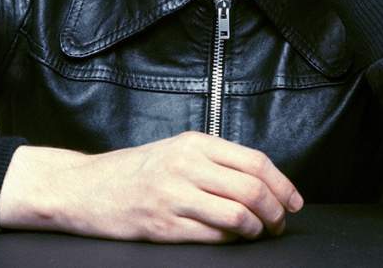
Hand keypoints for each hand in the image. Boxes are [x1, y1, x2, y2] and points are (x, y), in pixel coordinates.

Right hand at [0, 131, 303, 242]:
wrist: (89, 187)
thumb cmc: (139, 170)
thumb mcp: (178, 150)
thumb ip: (215, 160)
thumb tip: (261, 180)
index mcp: (196, 143)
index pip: (255, 161)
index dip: (282, 184)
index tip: (294, 201)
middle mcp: (187, 165)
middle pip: (252, 188)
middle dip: (275, 210)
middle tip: (280, 223)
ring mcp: (174, 195)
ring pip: (236, 213)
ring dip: (257, 228)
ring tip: (260, 233)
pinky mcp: (163, 225)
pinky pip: (211, 235)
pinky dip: (231, 240)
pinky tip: (234, 239)